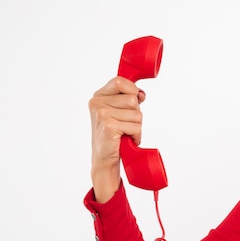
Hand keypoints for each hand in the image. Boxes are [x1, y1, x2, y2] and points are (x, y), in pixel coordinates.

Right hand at [88, 77, 145, 201]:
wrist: (105, 158)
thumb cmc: (114, 135)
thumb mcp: (119, 112)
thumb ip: (128, 98)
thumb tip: (141, 93)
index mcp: (98, 96)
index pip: (120, 81)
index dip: (132, 90)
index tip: (135, 100)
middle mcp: (97, 103)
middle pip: (133, 100)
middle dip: (136, 114)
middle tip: (125, 124)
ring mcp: (102, 114)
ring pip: (137, 114)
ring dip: (137, 126)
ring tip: (125, 133)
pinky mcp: (109, 126)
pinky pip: (136, 127)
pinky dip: (136, 135)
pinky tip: (126, 139)